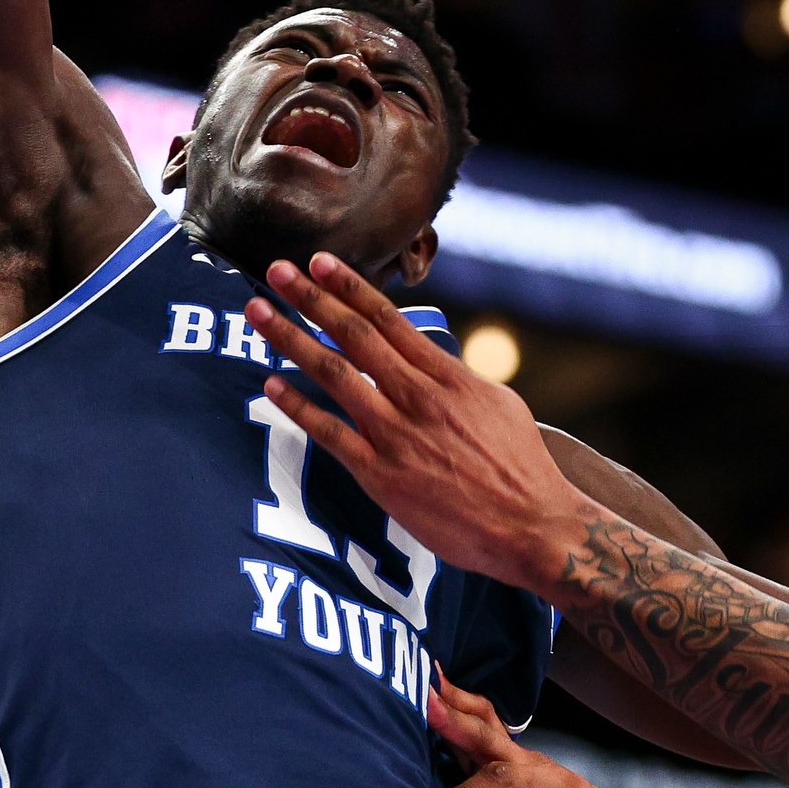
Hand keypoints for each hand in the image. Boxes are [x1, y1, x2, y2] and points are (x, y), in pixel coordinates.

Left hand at [244, 255, 593, 591]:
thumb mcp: (498, 404)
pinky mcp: (381, 475)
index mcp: (448, 376)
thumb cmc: (519, 467)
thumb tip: (429, 359)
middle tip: (275, 270)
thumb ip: (455, 379)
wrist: (530, 525)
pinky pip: (329, 432)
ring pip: (333, 373)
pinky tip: (271, 384)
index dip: (350, 287)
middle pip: (354, 335)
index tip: (319, 262)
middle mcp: (418, 396)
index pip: (389, 320)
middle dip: (310, 298)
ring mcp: (397, 434)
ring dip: (291, 338)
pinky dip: (297, 406)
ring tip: (259, 312)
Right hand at [429, 678, 666, 787]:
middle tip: (420, 693)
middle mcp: (539, 769)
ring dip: (455, 707)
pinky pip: (483, 745)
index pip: (505, 780)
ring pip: (487, 728)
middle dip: (456, 715)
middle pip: (491, 733)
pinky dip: (457, 725)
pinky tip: (435, 714)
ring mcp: (526, 770)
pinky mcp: (516, 780)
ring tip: (421, 683)